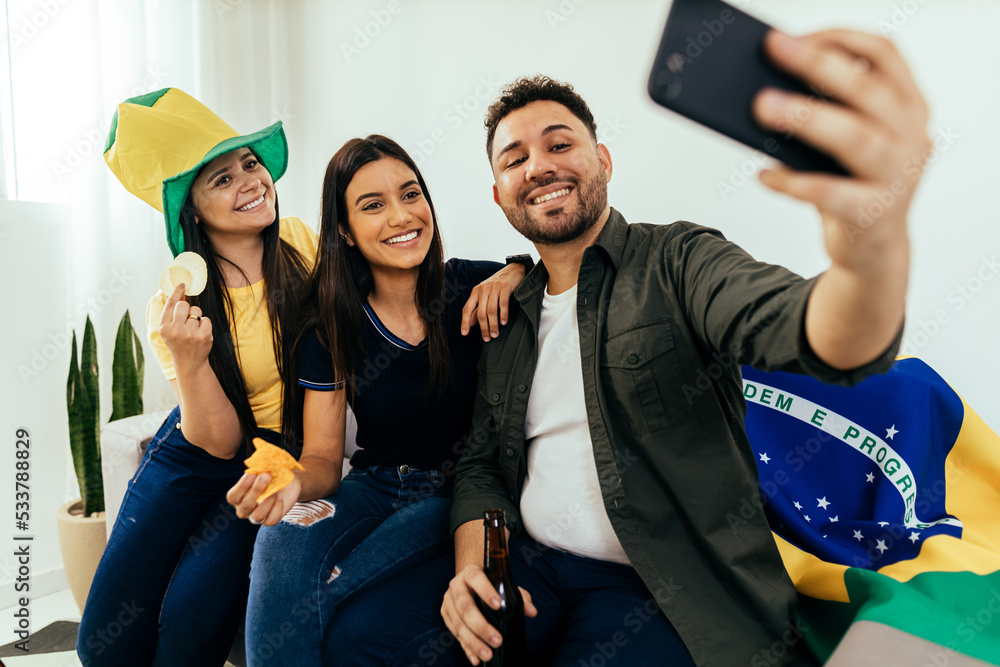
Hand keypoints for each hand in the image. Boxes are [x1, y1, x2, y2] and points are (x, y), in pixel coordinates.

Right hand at [158, 283, 212, 367]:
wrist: (189, 363)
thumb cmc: (178, 342)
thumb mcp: (169, 329)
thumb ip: (172, 312)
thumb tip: (181, 293)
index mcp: (164, 328)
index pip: (170, 304)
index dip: (176, 292)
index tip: (182, 285)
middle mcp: (175, 331)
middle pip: (184, 305)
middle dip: (187, 308)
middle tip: (186, 319)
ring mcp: (190, 334)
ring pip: (196, 311)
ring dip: (196, 317)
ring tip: (193, 329)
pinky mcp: (204, 336)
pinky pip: (206, 319)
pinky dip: (205, 324)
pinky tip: (200, 333)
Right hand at [226, 473, 301, 525]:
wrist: (287, 483)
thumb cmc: (270, 476)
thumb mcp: (265, 471)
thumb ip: (259, 470)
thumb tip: (259, 465)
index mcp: (237, 497)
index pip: (233, 496)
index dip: (242, 485)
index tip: (252, 473)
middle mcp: (243, 509)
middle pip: (246, 505)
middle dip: (257, 489)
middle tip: (267, 475)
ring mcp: (255, 517)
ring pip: (258, 515)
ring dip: (268, 500)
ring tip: (275, 490)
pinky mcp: (269, 521)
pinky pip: (271, 520)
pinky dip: (276, 509)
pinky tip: (280, 500)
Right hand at [440, 565, 536, 664]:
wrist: (469, 583)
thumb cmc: (491, 584)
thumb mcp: (504, 585)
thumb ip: (519, 596)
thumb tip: (532, 611)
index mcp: (470, 573)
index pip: (476, 578)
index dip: (485, 591)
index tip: (498, 605)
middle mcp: (456, 586)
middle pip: (465, 607)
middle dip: (481, 626)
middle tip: (497, 640)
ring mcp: (448, 601)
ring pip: (458, 624)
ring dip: (473, 641)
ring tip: (487, 654)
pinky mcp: (445, 615)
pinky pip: (455, 634)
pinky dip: (466, 648)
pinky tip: (475, 659)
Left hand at [461, 263, 527, 341]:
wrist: (513, 270)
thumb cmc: (498, 285)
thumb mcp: (485, 295)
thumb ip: (478, 308)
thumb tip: (470, 323)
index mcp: (476, 291)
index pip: (467, 309)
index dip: (465, 322)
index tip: (464, 333)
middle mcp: (483, 289)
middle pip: (480, 313)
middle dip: (483, 328)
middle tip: (487, 339)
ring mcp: (494, 288)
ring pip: (491, 310)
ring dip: (493, 325)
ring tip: (495, 334)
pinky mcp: (505, 287)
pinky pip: (502, 304)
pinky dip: (503, 314)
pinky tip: (504, 322)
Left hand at [753, 30, 930, 271]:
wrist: (873, 250)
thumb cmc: (854, 183)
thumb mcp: (851, 141)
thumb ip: (829, 112)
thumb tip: (768, 86)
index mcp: (909, 106)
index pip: (884, 54)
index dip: (840, 38)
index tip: (796, 36)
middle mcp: (911, 136)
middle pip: (866, 90)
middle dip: (817, 65)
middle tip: (773, 50)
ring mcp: (896, 176)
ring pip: (854, 138)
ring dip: (805, 118)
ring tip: (762, 106)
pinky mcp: (872, 213)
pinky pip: (828, 193)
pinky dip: (792, 182)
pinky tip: (763, 174)